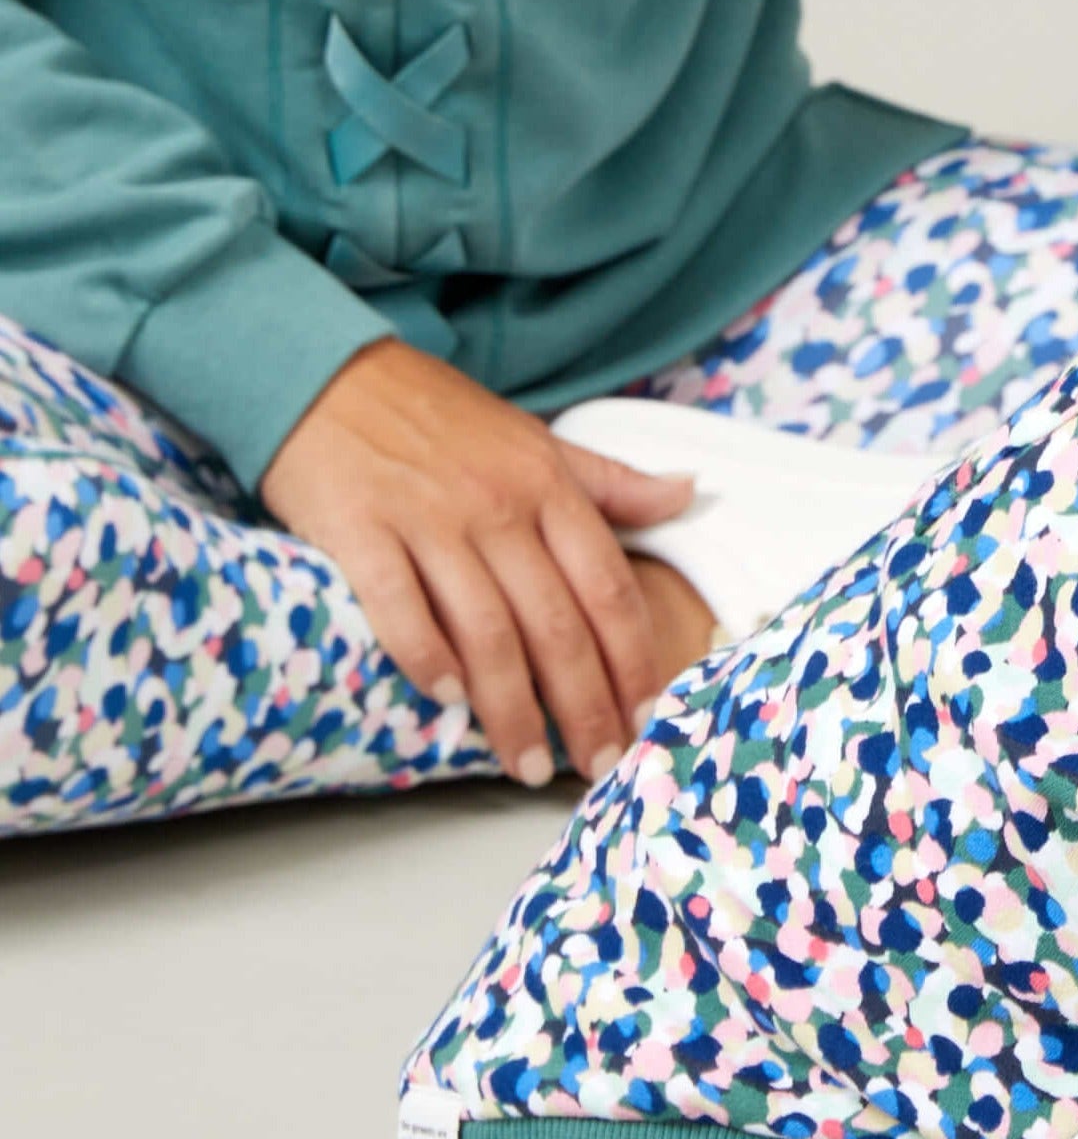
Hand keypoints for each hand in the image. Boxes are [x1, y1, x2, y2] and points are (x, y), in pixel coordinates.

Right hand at [262, 339, 708, 787]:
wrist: (326, 374)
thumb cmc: (437, 418)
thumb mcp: (534, 439)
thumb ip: (610, 481)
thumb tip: (689, 494)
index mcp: (548, 485)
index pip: (607, 586)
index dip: (633, 658)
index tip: (647, 716)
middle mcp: (497, 506)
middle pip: (556, 624)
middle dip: (584, 704)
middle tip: (598, 765)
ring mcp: (428, 520)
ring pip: (487, 631)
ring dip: (512, 708)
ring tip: (526, 764)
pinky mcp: (360, 530)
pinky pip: (400, 608)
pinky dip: (429, 660)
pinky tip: (448, 703)